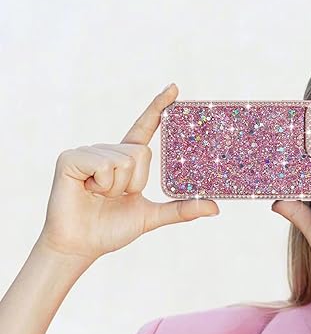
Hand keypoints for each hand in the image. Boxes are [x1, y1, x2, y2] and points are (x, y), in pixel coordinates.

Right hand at [37, 83, 219, 262]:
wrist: (81, 245)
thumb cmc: (112, 229)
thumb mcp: (152, 216)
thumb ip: (181, 209)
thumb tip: (215, 207)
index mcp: (127, 159)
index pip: (145, 128)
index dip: (158, 107)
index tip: (175, 88)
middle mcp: (109, 150)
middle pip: (143, 152)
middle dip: (136, 183)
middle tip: (117, 196)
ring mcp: (89, 152)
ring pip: (125, 161)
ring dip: (118, 188)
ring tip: (100, 195)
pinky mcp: (71, 158)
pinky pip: (105, 165)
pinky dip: (103, 184)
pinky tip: (88, 190)